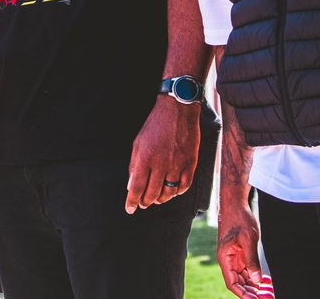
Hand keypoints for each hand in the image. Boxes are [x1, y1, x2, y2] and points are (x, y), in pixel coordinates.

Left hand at [125, 98, 199, 212]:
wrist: (177, 110)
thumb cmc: (154, 125)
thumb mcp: (138, 143)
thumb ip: (134, 165)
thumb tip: (130, 185)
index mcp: (144, 159)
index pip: (136, 188)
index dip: (132, 202)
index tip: (129, 209)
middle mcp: (160, 164)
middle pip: (152, 194)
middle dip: (145, 202)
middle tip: (143, 204)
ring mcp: (176, 165)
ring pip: (168, 193)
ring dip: (161, 200)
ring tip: (156, 200)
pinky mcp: (190, 163)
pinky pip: (184, 186)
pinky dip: (177, 192)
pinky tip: (172, 192)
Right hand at [217, 197, 261, 298]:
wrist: (236, 204)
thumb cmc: (239, 218)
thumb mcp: (248, 239)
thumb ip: (252, 260)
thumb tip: (257, 280)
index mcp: (225, 258)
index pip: (232, 283)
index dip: (243, 294)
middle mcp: (228, 260)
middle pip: (238, 283)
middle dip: (251, 292)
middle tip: (266, 298)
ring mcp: (234, 258)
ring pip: (244, 278)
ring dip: (254, 286)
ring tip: (268, 292)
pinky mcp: (240, 254)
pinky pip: (247, 270)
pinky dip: (256, 277)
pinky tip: (266, 281)